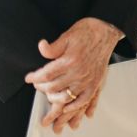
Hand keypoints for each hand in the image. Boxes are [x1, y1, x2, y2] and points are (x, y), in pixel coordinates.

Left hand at [24, 18, 121, 132]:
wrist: (107, 30)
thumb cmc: (88, 31)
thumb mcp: (67, 35)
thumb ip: (53, 47)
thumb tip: (41, 47)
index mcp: (70, 60)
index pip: (46, 75)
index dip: (34, 78)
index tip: (29, 78)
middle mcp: (79, 72)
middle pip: (53, 88)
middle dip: (41, 87)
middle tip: (37, 84)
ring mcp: (88, 79)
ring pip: (66, 97)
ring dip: (54, 98)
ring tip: (48, 93)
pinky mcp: (96, 82)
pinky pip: (84, 100)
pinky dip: (74, 106)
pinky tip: (66, 106)